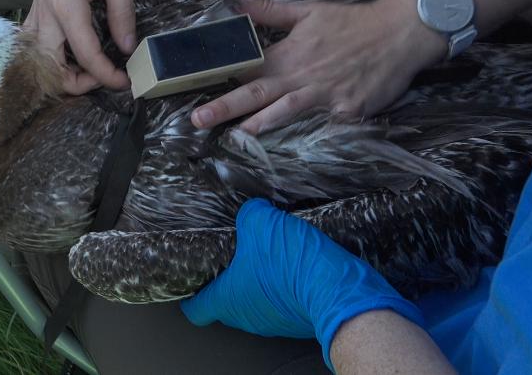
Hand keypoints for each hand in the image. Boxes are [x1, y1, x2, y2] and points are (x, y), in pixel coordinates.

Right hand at [26, 0, 134, 93]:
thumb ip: (122, 13)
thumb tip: (127, 46)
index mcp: (66, 5)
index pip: (86, 55)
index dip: (107, 75)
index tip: (126, 81)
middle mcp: (46, 13)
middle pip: (52, 68)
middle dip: (79, 82)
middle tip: (106, 74)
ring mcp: (37, 11)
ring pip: (40, 60)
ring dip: (62, 72)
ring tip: (90, 66)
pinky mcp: (36, 8)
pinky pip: (36, 44)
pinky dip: (51, 57)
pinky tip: (73, 51)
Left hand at [181, 199, 423, 368]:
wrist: (341, 291)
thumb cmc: (293, 264)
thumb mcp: (262, 223)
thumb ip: (248, 214)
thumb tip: (251, 209)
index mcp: (228, 300)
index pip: (196, 309)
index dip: (189, 294)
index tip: (191, 280)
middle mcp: (248, 317)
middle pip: (226, 303)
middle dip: (226, 280)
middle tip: (230, 256)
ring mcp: (275, 321)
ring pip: (256, 301)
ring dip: (258, 281)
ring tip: (265, 254)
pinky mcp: (300, 318)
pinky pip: (283, 301)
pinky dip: (283, 285)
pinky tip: (292, 263)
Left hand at [191, 0, 444, 132]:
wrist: (402, 32)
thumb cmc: (352, 22)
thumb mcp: (307, 10)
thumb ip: (267, 10)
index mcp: (289, 52)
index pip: (248, 68)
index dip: (222, 80)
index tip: (196, 90)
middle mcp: (301, 76)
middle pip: (257, 93)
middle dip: (225, 107)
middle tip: (197, 119)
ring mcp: (325, 95)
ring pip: (285, 112)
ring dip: (259, 125)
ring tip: (235, 137)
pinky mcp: (349, 111)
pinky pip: (324, 128)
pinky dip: (308, 137)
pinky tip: (288, 150)